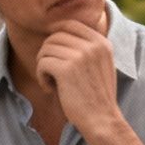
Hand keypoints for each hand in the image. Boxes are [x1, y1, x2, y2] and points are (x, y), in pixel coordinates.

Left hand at [36, 18, 121, 138]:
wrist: (102, 120)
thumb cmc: (97, 97)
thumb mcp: (100, 66)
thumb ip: (86, 48)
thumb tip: (56, 32)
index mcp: (102, 42)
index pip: (71, 24)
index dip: (55, 34)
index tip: (51, 51)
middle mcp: (93, 45)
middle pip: (55, 36)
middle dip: (48, 54)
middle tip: (51, 73)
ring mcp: (80, 56)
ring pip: (46, 49)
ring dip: (43, 66)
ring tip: (52, 83)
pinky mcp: (66, 69)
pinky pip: (42, 63)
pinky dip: (41, 77)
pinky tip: (50, 89)